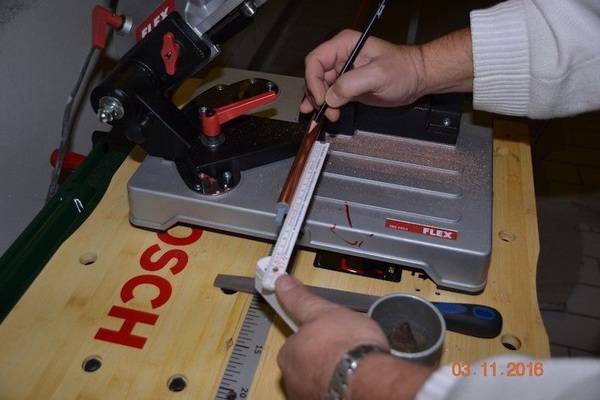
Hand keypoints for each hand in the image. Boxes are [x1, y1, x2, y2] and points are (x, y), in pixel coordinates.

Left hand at [275, 275, 388, 399]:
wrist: (369, 379)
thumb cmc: (346, 345)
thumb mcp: (322, 310)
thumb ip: (300, 299)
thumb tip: (283, 283)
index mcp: (289, 354)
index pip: (296, 342)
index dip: (315, 336)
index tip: (329, 335)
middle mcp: (293, 379)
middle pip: (306, 363)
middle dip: (323, 356)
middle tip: (345, 348)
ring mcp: (308, 395)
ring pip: (319, 380)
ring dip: (332, 373)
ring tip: (354, 364)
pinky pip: (332, 393)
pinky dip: (341, 387)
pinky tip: (355, 379)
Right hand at [300, 29, 425, 121]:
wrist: (417, 80)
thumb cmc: (404, 69)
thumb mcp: (377, 75)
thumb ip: (351, 84)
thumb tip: (331, 97)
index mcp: (344, 45)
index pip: (315, 61)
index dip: (314, 81)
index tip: (322, 99)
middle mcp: (340, 57)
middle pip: (315, 76)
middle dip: (317, 95)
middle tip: (327, 111)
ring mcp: (343, 73)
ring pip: (320, 88)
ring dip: (320, 103)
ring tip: (326, 116)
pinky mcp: (348, 87)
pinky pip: (330, 96)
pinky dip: (324, 106)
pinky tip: (320, 114)